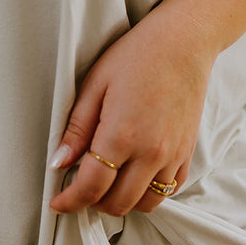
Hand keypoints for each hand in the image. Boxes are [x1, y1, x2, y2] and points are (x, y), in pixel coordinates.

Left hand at [48, 7, 215, 216]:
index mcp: (122, 135)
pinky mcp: (188, 151)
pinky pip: (170, 189)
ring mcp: (173, 154)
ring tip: (108, 183)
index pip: (91, 187)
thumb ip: (77, 128)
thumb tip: (58, 162)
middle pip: (117, 203)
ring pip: (146, 203)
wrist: (185, 41)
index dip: (70, 200)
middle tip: (79, 188)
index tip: (57, 202)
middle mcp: (150, 152)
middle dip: (92, 203)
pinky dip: (150, 192)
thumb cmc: (138, 54)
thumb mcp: (96, 84)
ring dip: (122, 201)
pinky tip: (136, 175)